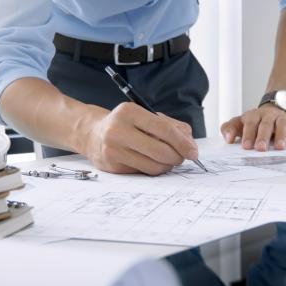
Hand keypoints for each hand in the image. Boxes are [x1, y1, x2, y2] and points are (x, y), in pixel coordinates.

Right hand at [82, 102, 198, 175]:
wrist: (92, 134)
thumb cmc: (127, 124)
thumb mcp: (146, 116)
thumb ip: (172, 126)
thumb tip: (190, 146)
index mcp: (129, 112)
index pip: (164, 129)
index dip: (182, 143)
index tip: (193, 152)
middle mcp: (118, 130)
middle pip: (160, 151)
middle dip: (177, 157)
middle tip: (182, 158)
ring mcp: (113, 150)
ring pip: (153, 166)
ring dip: (167, 166)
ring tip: (167, 160)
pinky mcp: (112, 166)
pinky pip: (143, 172)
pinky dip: (154, 169)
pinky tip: (152, 162)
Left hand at [220, 104, 285, 150]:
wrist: (275, 108)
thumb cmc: (255, 121)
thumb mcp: (240, 122)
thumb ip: (229, 128)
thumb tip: (228, 138)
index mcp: (253, 116)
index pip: (250, 124)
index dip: (248, 134)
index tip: (246, 146)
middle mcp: (268, 116)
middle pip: (265, 125)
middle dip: (263, 137)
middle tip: (260, 148)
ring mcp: (281, 119)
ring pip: (281, 125)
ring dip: (281, 136)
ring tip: (279, 147)